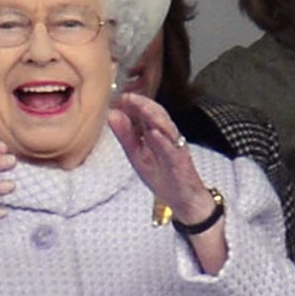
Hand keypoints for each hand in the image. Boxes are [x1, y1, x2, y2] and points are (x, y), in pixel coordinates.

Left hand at [108, 93, 216, 226]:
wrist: (182, 199)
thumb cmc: (161, 176)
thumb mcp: (136, 155)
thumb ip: (126, 135)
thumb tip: (112, 114)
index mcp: (154, 133)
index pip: (144, 112)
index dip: (132, 103)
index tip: (117, 96)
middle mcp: (167, 135)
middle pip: (156, 113)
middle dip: (142, 103)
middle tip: (127, 96)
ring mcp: (175, 146)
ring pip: (166, 126)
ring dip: (153, 115)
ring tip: (140, 107)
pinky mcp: (181, 160)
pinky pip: (172, 148)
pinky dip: (163, 139)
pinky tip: (154, 132)